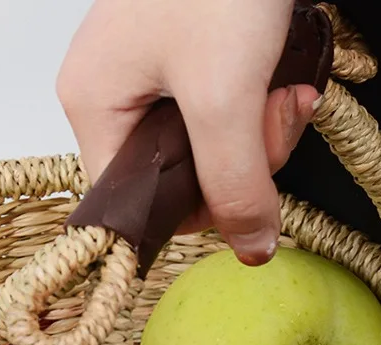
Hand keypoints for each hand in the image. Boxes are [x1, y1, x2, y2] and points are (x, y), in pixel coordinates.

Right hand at [57, 0, 322, 265]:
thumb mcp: (224, 95)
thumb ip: (237, 184)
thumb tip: (250, 249)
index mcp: (94, 104)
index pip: (131, 203)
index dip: (190, 212)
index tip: (238, 196)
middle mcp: (115, 93)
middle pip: (179, 178)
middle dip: (240, 163)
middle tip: (272, 122)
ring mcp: (155, 74)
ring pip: (210, 150)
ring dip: (261, 135)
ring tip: (285, 93)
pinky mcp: (193, 59)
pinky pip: (226, 113)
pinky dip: (262, 107)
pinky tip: (285, 82)